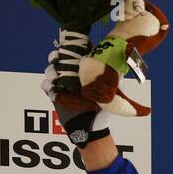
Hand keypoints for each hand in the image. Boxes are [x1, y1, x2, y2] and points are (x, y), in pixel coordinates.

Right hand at [41, 30, 111, 147]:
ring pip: (50, 69)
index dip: (72, 45)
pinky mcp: (54, 94)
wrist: (92, 128)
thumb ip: (116, 77)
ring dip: (52, 69)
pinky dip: (48, 84)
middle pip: (59, 57)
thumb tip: (127, 63)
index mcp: (83, 70)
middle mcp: (71, 74)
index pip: (75, 52)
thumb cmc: (103, 109)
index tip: (73, 45)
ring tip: (57, 73)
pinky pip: (45, 85)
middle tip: (60, 57)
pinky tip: (54, 86)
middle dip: (58, 56)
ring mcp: (61, 83)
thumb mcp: (113, 92)